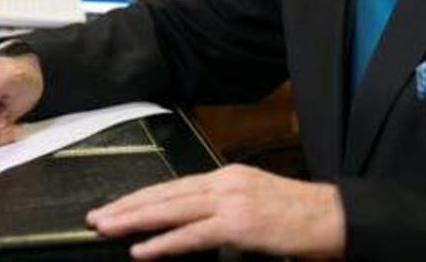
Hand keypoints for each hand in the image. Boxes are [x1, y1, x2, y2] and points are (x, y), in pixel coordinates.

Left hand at [86, 163, 344, 259]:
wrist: (329, 216)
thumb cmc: (294, 214)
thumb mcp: (252, 200)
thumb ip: (219, 206)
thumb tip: (187, 220)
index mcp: (227, 175)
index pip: (174, 186)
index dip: (142, 197)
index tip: (115, 206)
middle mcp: (225, 182)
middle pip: (166, 194)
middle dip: (128, 206)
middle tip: (96, 216)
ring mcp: (231, 201)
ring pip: (173, 209)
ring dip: (136, 220)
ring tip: (107, 228)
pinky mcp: (239, 224)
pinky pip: (194, 235)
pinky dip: (166, 242)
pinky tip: (143, 249)